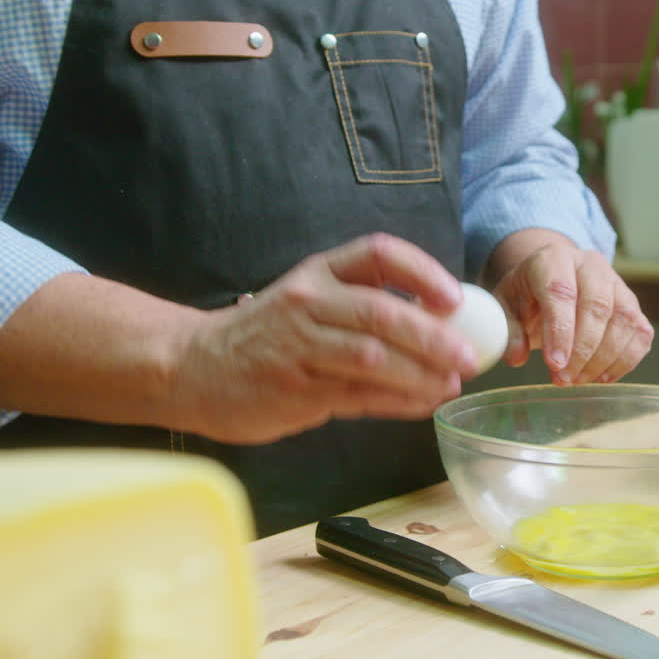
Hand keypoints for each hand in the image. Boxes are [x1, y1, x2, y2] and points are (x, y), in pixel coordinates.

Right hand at [169, 234, 479, 443]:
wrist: (191, 367)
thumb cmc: (265, 336)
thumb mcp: (307, 302)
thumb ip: (362, 308)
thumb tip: (439, 327)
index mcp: (319, 273)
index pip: (378, 253)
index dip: (422, 271)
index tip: (454, 296)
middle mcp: (309, 302)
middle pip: (382, 312)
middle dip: (433, 336)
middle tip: (468, 356)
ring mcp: (299, 346)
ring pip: (373, 358)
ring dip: (420, 374)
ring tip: (451, 384)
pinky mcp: (294, 389)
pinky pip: (358, 396)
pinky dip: (397, 401)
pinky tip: (422, 404)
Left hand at [488, 230, 653, 385]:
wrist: (553, 280)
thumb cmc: (528, 294)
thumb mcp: (506, 305)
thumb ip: (507, 330)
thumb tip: (516, 357)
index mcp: (554, 258)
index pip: (561, 291)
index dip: (560, 330)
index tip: (554, 364)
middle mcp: (591, 265)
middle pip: (597, 307)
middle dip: (581, 351)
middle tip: (563, 379)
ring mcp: (618, 284)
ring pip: (623, 322)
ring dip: (601, 361)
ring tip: (576, 380)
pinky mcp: (634, 306)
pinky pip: (640, 336)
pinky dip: (623, 362)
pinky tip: (599, 377)